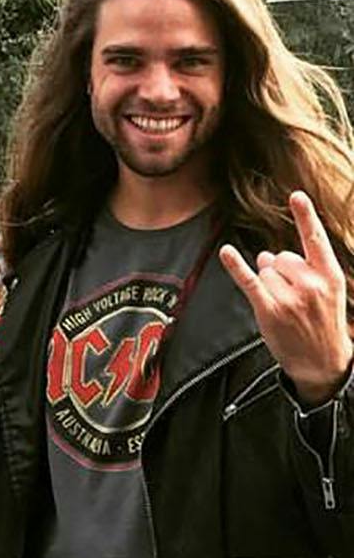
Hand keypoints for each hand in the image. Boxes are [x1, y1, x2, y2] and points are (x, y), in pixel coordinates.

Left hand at [220, 191, 353, 405]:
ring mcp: (290, 297)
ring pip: (264, 271)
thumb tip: (266, 255)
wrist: (323, 361)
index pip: (316, 240)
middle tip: (293, 298)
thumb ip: (302, 269)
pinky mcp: (270, 310)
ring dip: (268, 285)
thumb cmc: (322, 323)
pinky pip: (249, 281)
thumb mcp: (327, 292)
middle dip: (279, 272)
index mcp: (331, 275)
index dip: (305, 217)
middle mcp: (311, 284)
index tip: (296, 196)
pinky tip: (226, 252)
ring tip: (285, 307)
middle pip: (280, 257)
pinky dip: (236, 266)